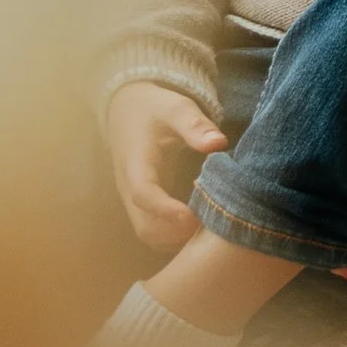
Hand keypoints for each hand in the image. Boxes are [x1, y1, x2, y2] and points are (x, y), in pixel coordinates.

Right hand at [105, 81, 228, 249]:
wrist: (127, 109)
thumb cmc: (154, 108)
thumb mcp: (176, 108)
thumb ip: (195, 125)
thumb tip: (220, 143)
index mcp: (135, 164)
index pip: (144, 194)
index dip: (166, 210)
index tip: (192, 217)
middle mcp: (129, 188)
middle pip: (145, 226)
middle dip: (177, 232)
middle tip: (213, 223)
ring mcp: (134, 199)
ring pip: (149, 233)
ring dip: (177, 237)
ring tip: (211, 225)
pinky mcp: (142, 204)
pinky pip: (154, 229)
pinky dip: (175, 235)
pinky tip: (203, 223)